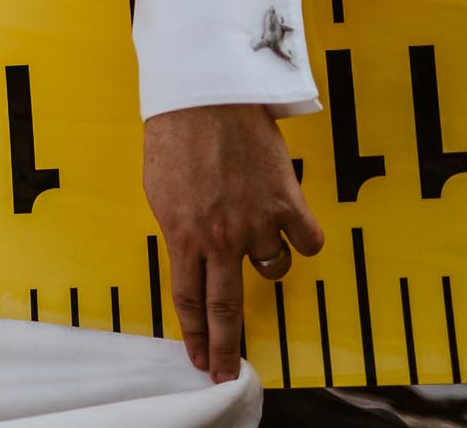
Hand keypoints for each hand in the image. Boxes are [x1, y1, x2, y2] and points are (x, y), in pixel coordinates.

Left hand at [143, 103, 322, 382]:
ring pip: (272, 270)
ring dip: (267, 266)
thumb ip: (178, 227)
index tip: (198, 358)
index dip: (194, 334)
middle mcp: (221, 238)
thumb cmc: (174, 135)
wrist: (205, 96)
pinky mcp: (287, 201)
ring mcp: (256, 222)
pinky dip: (302, 239)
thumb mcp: (159, 190)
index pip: (189, 299)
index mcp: (182, 235)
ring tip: (260, 246)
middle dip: (225, 346)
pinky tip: (294, 229)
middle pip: (226, 307)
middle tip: (227, 371)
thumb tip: (190, 250)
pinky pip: (307, 240)